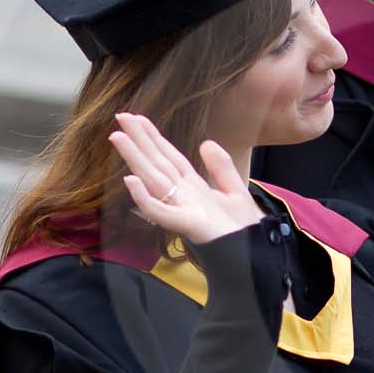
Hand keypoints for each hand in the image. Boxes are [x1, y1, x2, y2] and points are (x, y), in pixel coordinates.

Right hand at [109, 112, 261, 246]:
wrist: (257, 256)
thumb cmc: (243, 230)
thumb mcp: (235, 192)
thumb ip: (221, 167)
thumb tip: (206, 143)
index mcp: (194, 187)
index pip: (169, 156)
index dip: (154, 137)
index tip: (137, 118)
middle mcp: (183, 196)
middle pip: (157, 163)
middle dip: (139, 140)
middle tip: (120, 116)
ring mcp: (183, 210)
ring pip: (153, 181)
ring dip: (134, 159)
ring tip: (117, 137)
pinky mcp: (189, 226)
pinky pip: (162, 212)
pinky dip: (145, 199)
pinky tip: (131, 181)